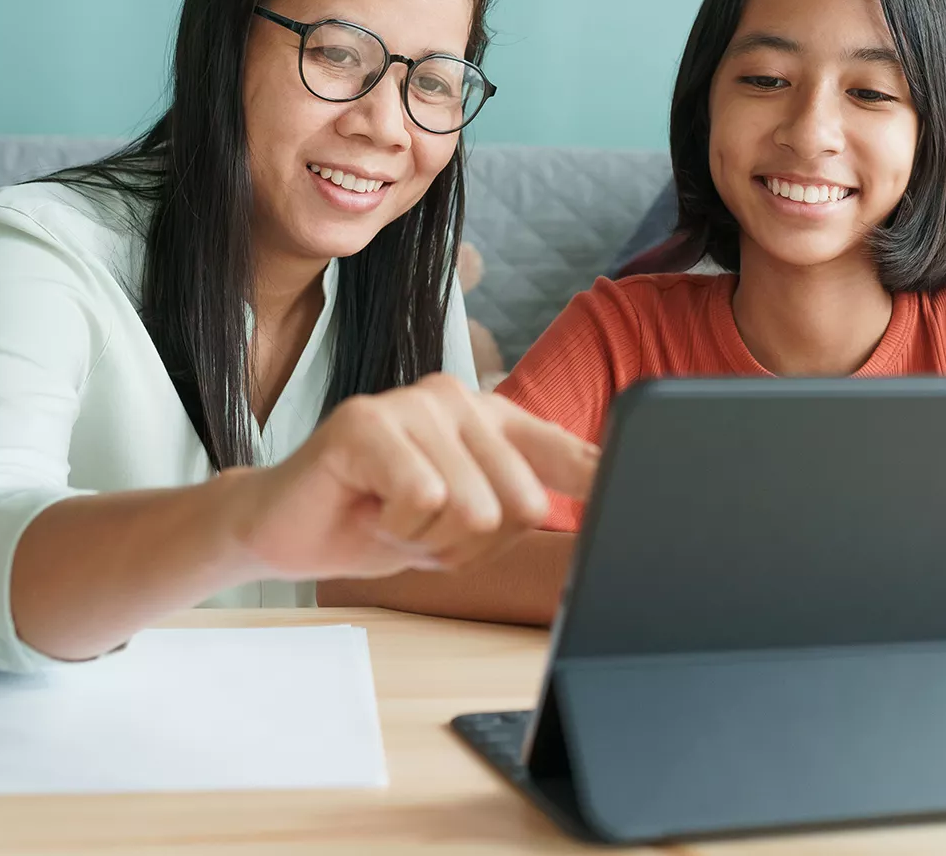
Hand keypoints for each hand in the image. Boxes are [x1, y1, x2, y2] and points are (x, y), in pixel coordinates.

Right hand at [219, 374, 596, 580]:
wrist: (289, 529)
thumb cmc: (379, 521)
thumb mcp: (464, 527)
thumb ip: (519, 513)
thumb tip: (583, 518)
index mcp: (494, 421)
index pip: (570, 453)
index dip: (609, 477)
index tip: (656, 494)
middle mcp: (460, 400)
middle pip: (520, 503)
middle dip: (471, 545)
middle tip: (423, 529)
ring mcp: (412, 403)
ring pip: (472, 508)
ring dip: (427, 539)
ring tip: (393, 517)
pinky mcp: (366, 420)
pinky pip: (422, 497)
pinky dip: (396, 527)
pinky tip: (370, 507)